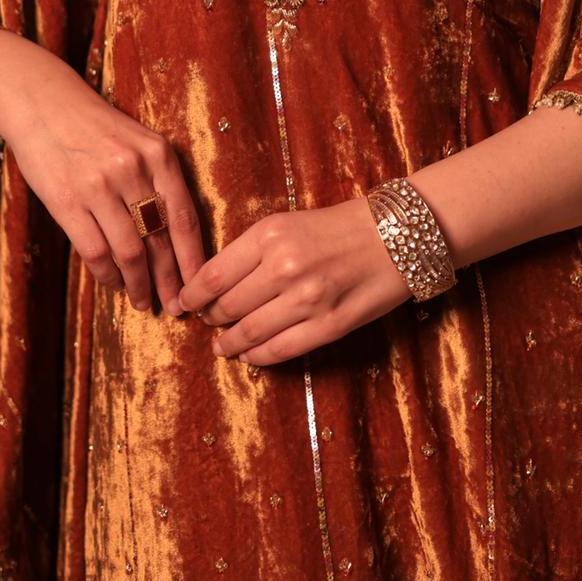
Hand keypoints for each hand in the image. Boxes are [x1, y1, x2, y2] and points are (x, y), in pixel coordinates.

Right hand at [0, 30, 206, 314]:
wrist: (41, 102)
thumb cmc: (95, 126)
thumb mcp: (138, 141)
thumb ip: (158, 180)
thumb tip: (176, 239)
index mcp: (158, 154)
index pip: (186, 217)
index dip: (194, 259)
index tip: (201, 287)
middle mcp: (133, 169)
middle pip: (161, 239)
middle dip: (171, 279)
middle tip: (177, 306)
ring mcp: (99, 185)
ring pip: (130, 251)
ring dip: (139, 284)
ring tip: (145, 301)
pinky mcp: (67, 201)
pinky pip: (95, 250)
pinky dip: (107, 273)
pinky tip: (114, 282)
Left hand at [177, 197, 412, 364]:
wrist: (396, 235)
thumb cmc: (339, 226)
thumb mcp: (287, 223)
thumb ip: (252, 250)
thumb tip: (215, 284)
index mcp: (268, 235)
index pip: (213, 275)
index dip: (193, 296)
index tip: (185, 304)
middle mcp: (283, 267)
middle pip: (227, 307)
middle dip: (212, 319)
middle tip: (207, 322)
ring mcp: (306, 300)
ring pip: (248, 334)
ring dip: (229, 344)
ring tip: (222, 346)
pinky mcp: (328, 327)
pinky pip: (279, 351)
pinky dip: (257, 357)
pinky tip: (250, 355)